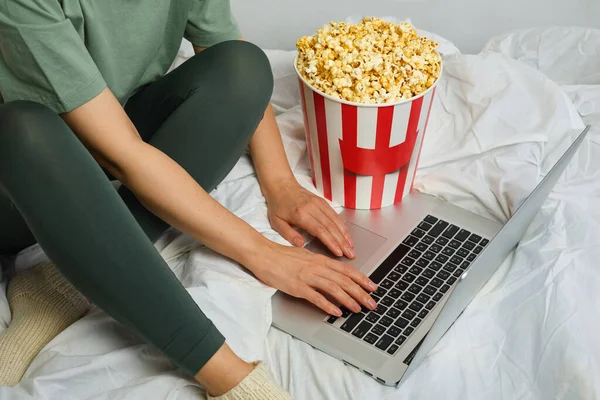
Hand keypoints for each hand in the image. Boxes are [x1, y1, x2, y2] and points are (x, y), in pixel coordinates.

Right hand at [245, 240, 376, 315]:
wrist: (262, 254)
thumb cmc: (280, 256)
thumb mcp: (303, 257)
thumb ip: (318, 264)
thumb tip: (330, 273)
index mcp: (319, 259)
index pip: (345, 269)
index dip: (361, 278)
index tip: (372, 286)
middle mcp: (316, 267)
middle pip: (344, 280)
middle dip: (360, 292)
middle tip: (372, 303)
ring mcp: (307, 276)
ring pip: (334, 288)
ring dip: (348, 299)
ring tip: (358, 309)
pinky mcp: (296, 286)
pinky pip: (315, 297)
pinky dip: (327, 305)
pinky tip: (336, 312)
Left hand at [264, 179, 354, 258]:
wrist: (281, 185)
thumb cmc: (278, 205)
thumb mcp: (276, 222)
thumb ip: (288, 234)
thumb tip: (301, 245)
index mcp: (300, 215)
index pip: (320, 230)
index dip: (331, 242)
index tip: (339, 252)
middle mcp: (312, 208)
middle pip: (331, 227)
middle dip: (342, 242)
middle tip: (351, 253)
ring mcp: (318, 203)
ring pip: (335, 220)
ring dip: (345, 234)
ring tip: (351, 246)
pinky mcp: (322, 201)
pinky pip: (334, 214)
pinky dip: (342, 225)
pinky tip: (346, 233)